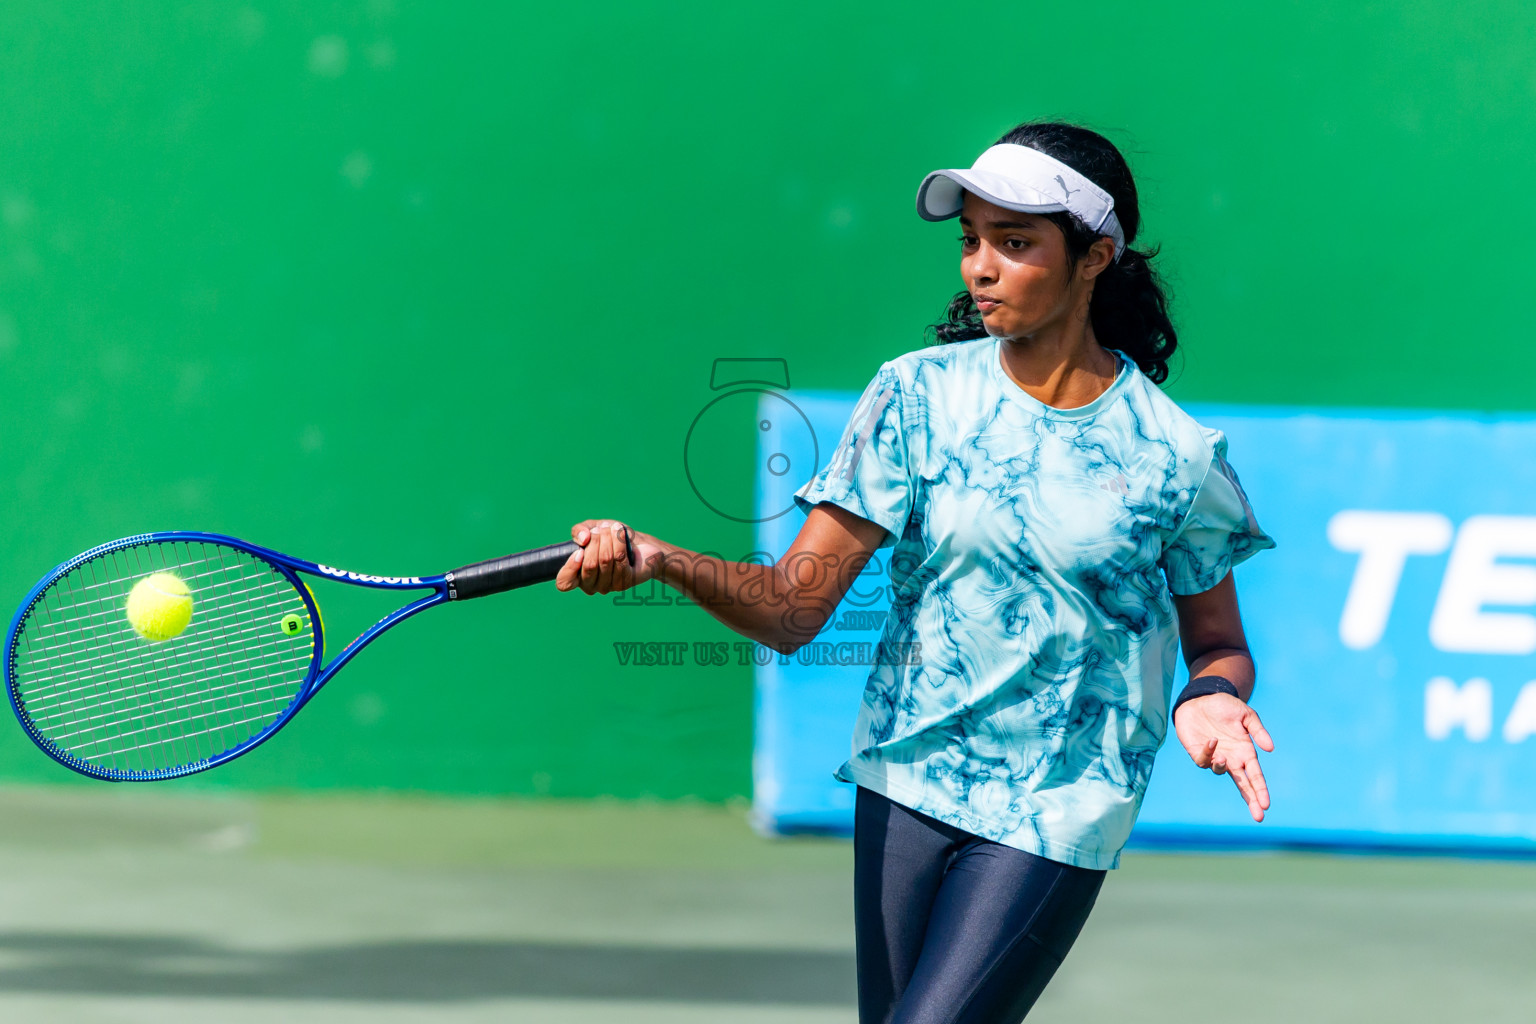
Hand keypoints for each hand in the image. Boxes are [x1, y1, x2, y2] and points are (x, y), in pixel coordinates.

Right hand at [554, 520, 662, 594]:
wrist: (641, 544)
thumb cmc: (613, 538)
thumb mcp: (593, 529)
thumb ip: (580, 530)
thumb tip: (583, 538)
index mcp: (578, 575)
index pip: (564, 583)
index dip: (569, 567)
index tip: (579, 551)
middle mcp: (591, 585)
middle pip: (589, 565)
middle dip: (596, 541)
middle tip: (602, 530)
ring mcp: (609, 586)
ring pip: (605, 560)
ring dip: (609, 538)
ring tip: (613, 528)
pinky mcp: (625, 581)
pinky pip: (620, 559)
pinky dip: (620, 541)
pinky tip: (622, 533)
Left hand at [1173, 693, 1273, 821]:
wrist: (1201, 698)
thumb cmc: (1225, 707)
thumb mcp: (1247, 715)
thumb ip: (1258, 731)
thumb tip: (1270, 749)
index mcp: (1245, 752)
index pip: (1255, 776)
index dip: (1260, 790)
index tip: (1266, 804)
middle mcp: (1231, 758)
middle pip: (1242, 784)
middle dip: (1250, 799)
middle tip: (1258, 815)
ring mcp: (1214, 756)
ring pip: (1219, 770)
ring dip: (1221, 767)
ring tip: (1224, 758)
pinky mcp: (1196, 750)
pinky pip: (1202, 759)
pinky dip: (1208, 753)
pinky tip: (1212, 740)